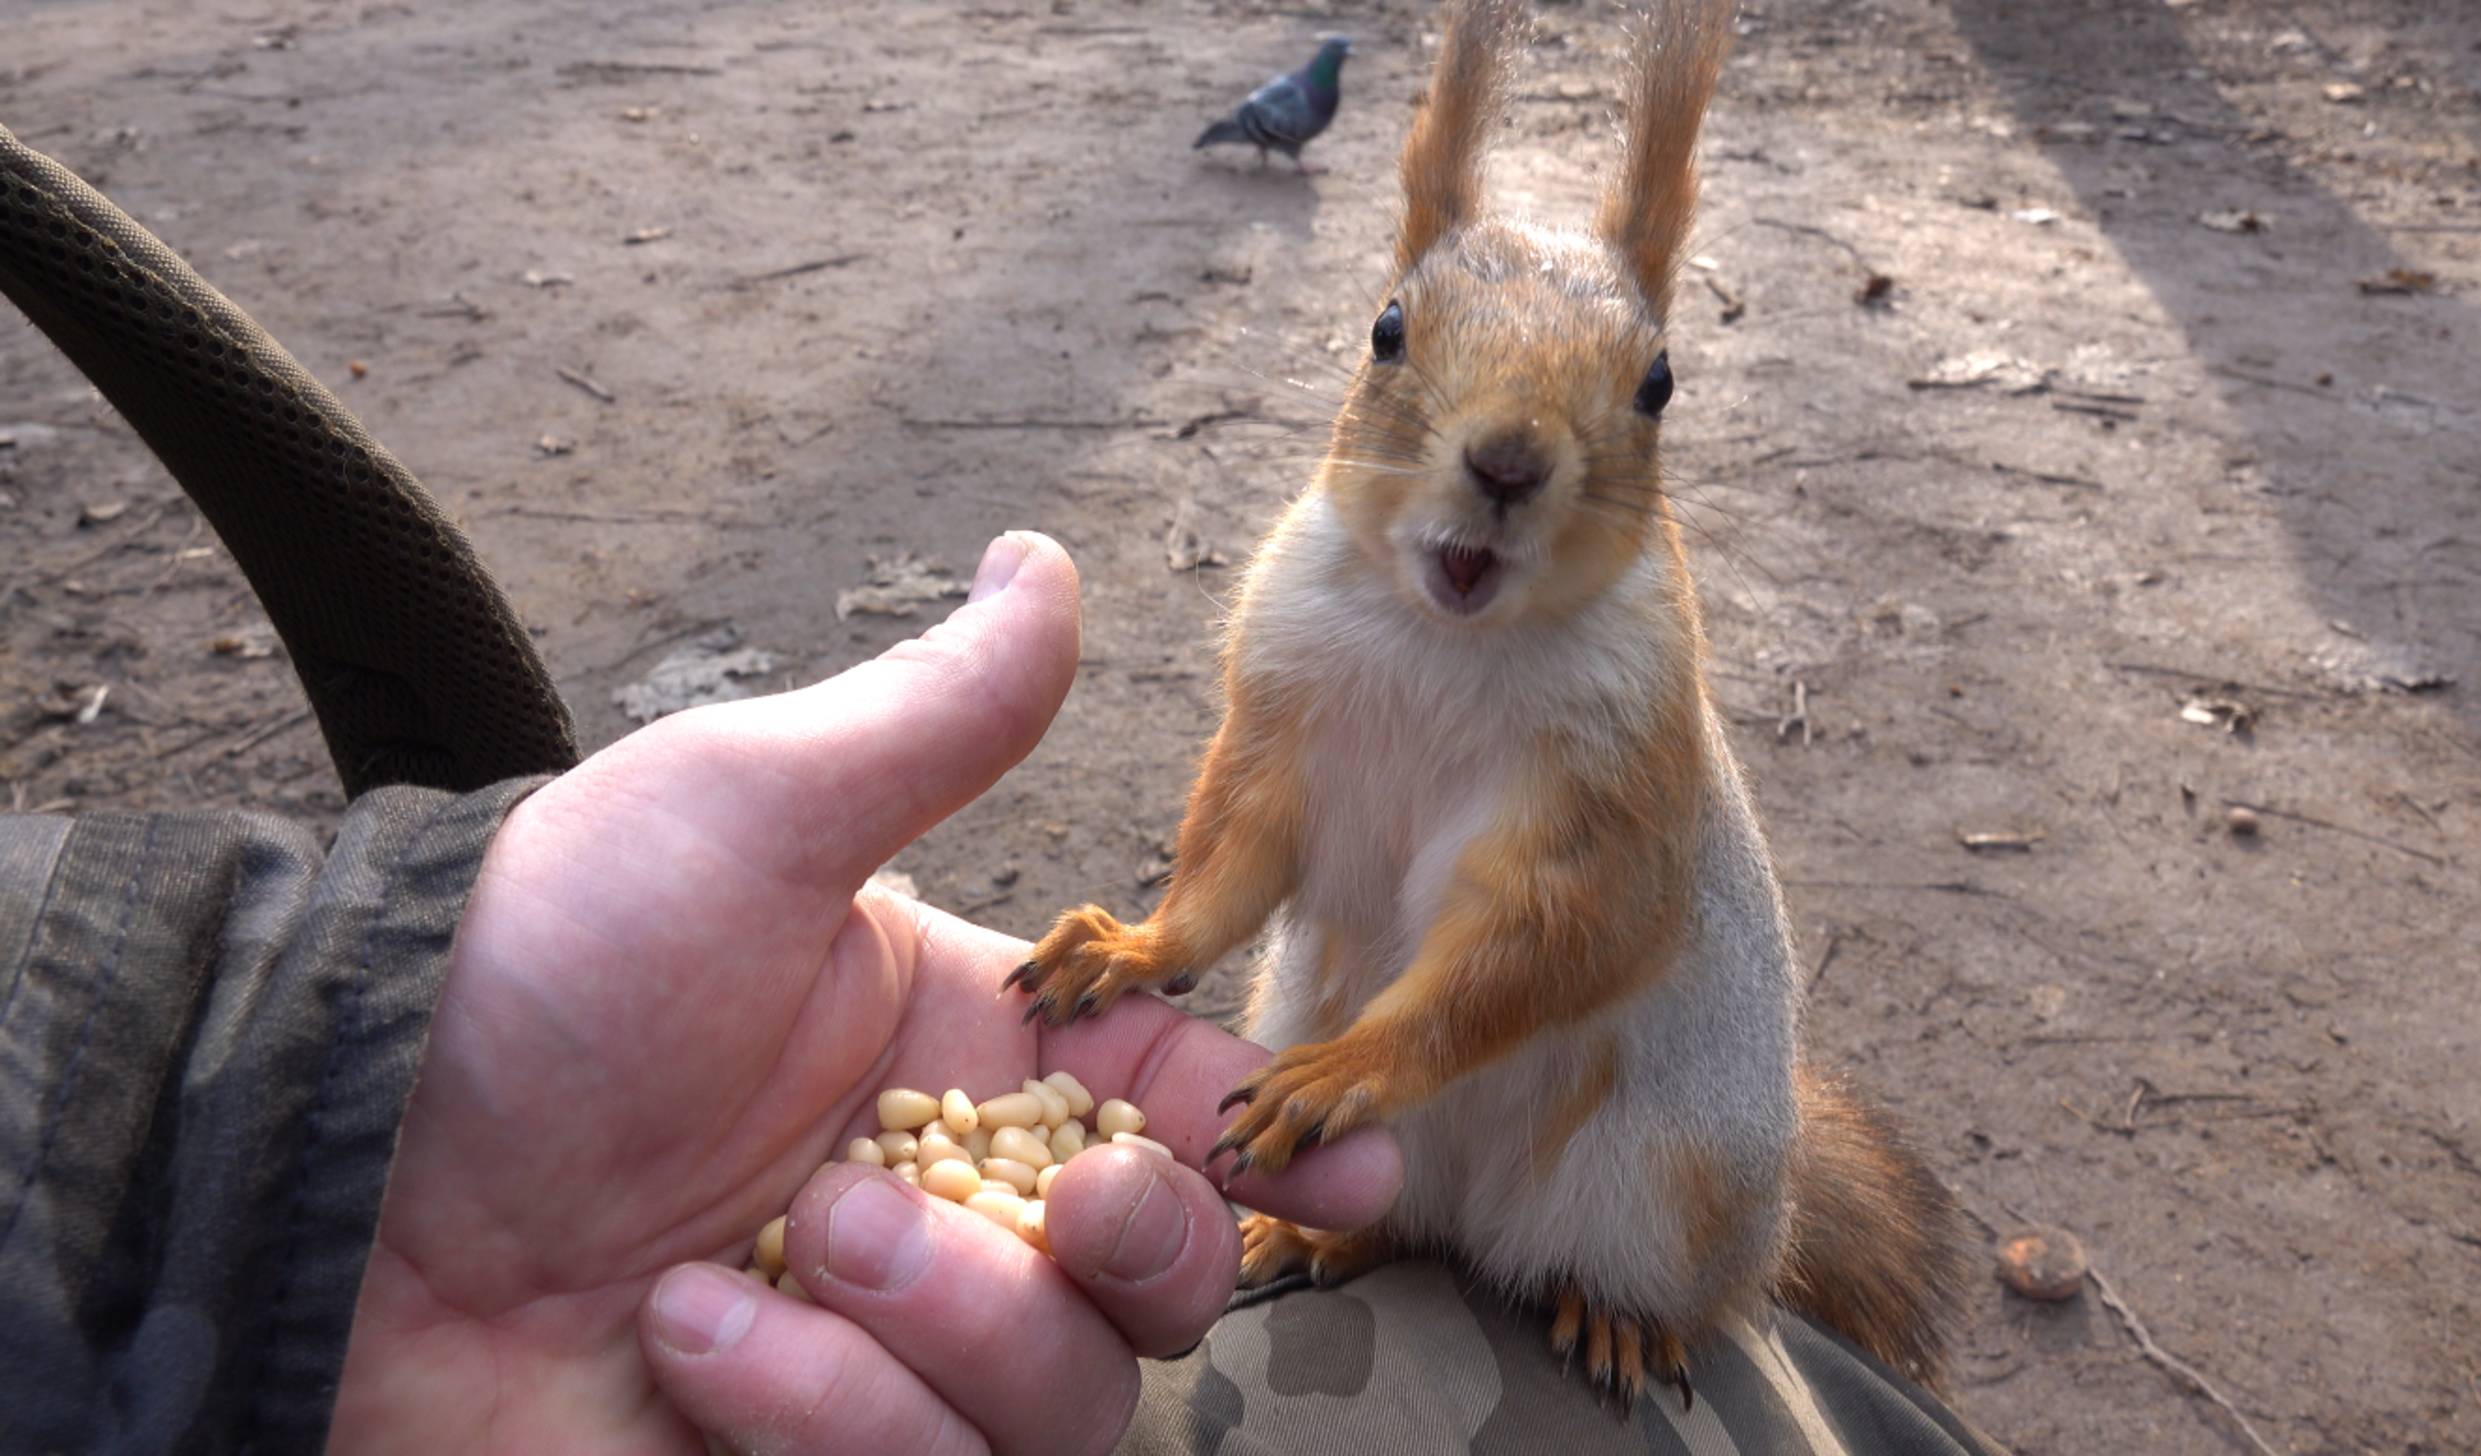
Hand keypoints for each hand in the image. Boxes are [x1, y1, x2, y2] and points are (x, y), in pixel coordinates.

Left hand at [329, 533, 1401, 1454]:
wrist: (335, 1158)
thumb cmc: (533, 964)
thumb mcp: (746, 814)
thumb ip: (933, 721)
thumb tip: (1043, 564)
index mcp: (966, 1055)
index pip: (1177, 1108)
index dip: (1278, 1144)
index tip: (1350, 1161)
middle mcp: (946, 1212)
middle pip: (1159, 1286)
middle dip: (1132, 1248)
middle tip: (1039, 1202)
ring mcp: (876, 1354)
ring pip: (1058, 1408)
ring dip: (944, 1334)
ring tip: (784, 1248)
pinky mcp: (803, 1455)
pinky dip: (818, 1413)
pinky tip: (688, 1337)